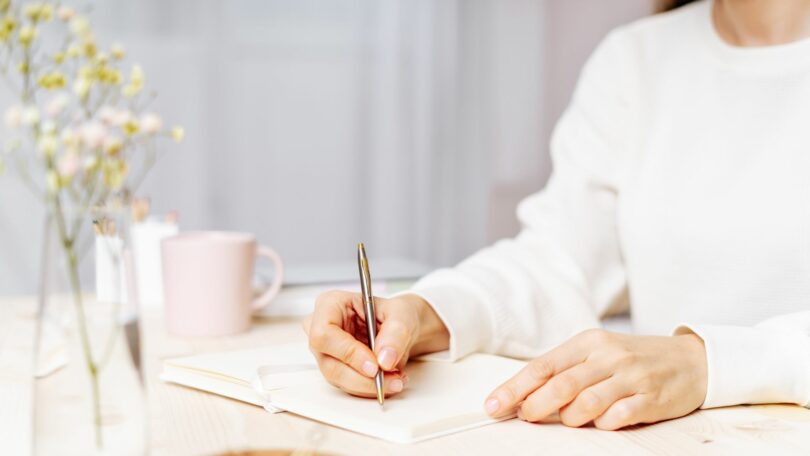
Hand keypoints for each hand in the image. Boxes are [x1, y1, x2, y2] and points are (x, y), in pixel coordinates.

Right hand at [303, 291, 448, 397]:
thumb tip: (385, 359)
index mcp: (329, 305)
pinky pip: (349, 385)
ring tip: (396, 380)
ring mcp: (326, 352)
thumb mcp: (402, 314)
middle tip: (391, 379)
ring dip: (369, 385)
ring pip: (339, 379)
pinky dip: (370, 387)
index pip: (324, 334)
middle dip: (362, 377)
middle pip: (329, 363)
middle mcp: (320, 329)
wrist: (401, 327)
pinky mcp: (336, 369)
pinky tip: (390, 381)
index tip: (375, 366)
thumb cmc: (395, 313)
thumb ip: (395, 333)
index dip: (348, 353)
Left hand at [484, 329, 706, 429]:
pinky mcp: (652, 398)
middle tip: (524, 417)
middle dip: (535, 405)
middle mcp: (608, 356)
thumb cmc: (634, 359)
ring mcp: (631, 377)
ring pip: (587, 402)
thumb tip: (524, 397)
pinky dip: (604, 424)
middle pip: (560, 385)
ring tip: (567, 420)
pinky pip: (619, 417)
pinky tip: (602, 423)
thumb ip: (566, 371)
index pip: (543, 366)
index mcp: (588, 342)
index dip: (514, 388)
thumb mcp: (598, 354)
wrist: (692, 359)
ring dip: (570, 417)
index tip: (494, 406)